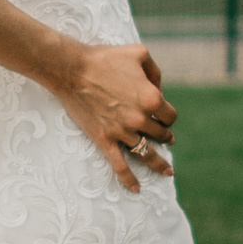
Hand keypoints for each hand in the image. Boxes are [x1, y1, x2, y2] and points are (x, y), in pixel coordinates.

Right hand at [57, 42, 177, 191]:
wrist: (72, 69)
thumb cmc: (105, 58)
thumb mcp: (139, 54)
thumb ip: (155, 71)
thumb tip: (159, 88)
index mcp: (152, 99)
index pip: (170, 115)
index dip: (168, 115)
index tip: (162, 115)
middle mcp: (140, 119)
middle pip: (161, 135)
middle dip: (165, 136)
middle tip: (166, 138)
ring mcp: (122, 132)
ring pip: (146, 154)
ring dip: (159, 163)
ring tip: (167, 171)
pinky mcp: (105, 139)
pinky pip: (120, 165)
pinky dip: (129, 179)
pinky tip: (137, 189)